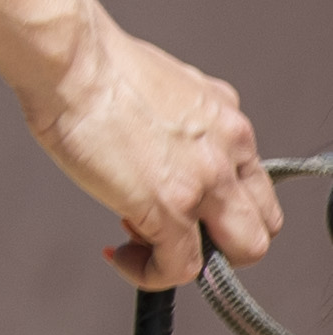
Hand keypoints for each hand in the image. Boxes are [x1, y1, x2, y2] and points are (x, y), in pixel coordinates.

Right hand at [26, 15, 281, 292]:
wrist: (72, 62)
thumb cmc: (95, 65)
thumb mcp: (161, 87)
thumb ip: (176, 122)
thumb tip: (156, 143)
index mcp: (227, 121)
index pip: (253, 184)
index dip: (220, 205)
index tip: (182, 207)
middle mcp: (230, 151)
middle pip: (262, 223)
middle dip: (220, 239)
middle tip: (171, 233)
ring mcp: (205, 182)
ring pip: (242, 250)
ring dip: (196, 258)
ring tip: (143, 245)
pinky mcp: (170, 208)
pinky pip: (181, 267)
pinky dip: (151, 273)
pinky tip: (120, 256)